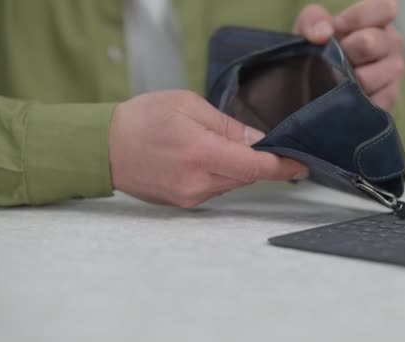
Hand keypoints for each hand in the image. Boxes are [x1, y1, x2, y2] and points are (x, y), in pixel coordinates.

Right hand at [109, 90, 307, 207]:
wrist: (103, 147)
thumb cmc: (141, 120)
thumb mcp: (187, 105)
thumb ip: (227, 125)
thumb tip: (258, 140)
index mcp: (201, 153)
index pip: (255, 166)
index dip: (283, 167)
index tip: (301, 165)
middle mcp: (197, 181)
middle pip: (247, 175)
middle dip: (256, 159)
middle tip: (254, 141)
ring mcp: (190, 196)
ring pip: (232, 183)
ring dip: (236, 166)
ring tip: (213, 144)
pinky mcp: (183, 202)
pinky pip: (215, 189)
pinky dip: (220, 174)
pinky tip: (202, 158)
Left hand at [293, 0, 403, 109]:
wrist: (316, 84)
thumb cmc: (320, 49)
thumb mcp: (310, 28)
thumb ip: (313, 20)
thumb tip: (323, 34)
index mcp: (378, 19)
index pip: (385, 7)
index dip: (358, 18)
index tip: (338, 27)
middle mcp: (391, 43)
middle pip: (370, 43)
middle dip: (345, 52)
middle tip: (336, 58)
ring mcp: (393, 71)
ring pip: (369, 76)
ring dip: (347, 80)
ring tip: (339, 79)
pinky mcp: (390, 97)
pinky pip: (374, 101)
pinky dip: (355, 101)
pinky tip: (348, 96)